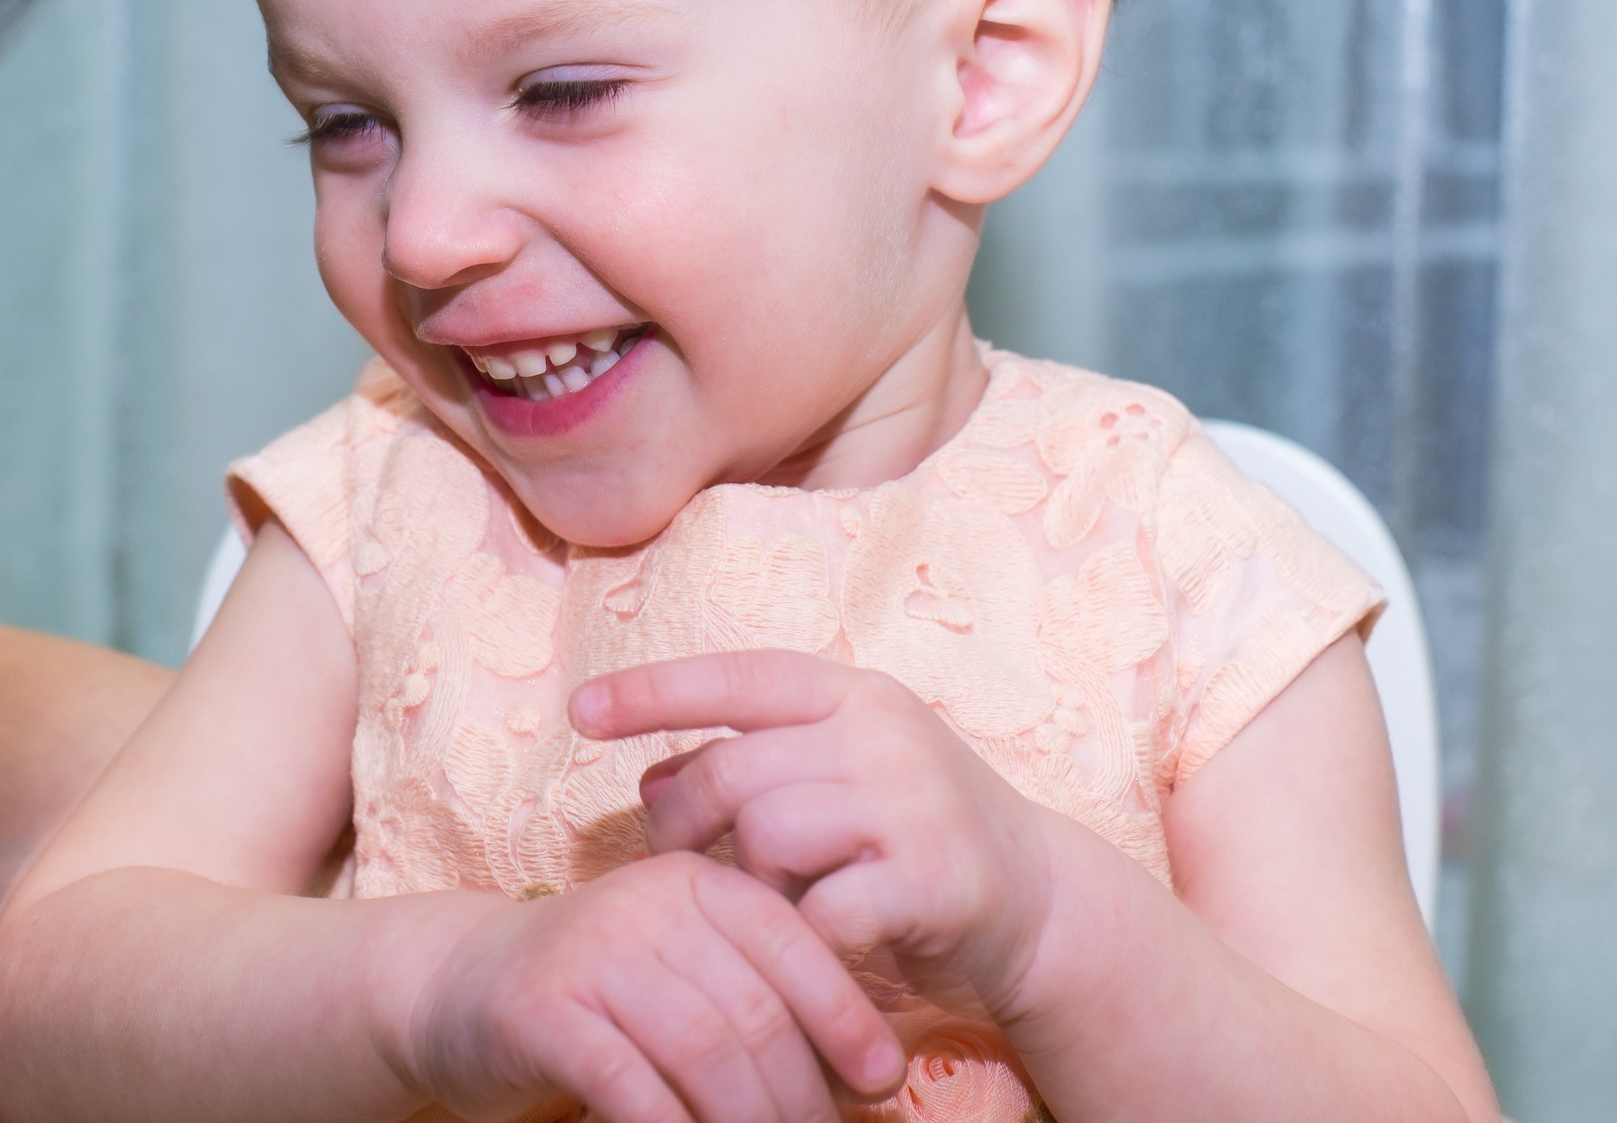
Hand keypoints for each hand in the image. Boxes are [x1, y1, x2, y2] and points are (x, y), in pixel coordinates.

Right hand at [406, 851, 906, 1122]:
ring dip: (747, 1122)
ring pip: (702, 1054)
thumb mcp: (682, 965)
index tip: (880, 1083)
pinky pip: (629, 1086)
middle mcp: (648, 904)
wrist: (458, 986)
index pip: (794, 948)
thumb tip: (869, 1069)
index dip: (847, 1020)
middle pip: (754, 1013)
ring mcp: (591, 954)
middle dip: (800, 1096)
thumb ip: (756, 995)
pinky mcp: (540, 1012)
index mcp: (697, 884)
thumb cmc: (599, 993)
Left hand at [571, 651, 1073, 1027]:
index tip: (577, 712)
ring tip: (773, 899)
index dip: (651, 691)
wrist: (1038, 900)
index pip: (735, 676)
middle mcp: (883, 732)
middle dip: (685, 823)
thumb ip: (750, 766)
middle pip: (735, 770)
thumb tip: (648, 776)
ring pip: (769, 835)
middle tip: (681, 862)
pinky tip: (816, 940)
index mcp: (852, 693)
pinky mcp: (933, 879)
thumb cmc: (910, 834)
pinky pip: (821, 910)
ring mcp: (912, 803)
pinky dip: (801, 935)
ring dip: (751, 882)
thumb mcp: (834, 776)